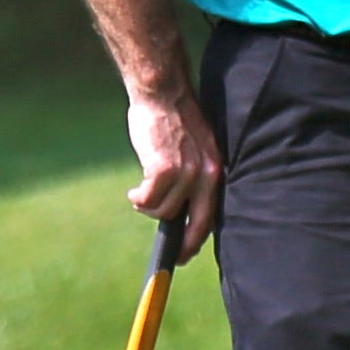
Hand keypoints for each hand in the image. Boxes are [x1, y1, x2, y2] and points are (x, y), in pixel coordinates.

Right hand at [125, 92, 220, 254]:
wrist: (163, 93)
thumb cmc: (175, 119)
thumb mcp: (197, 148)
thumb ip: (195, 172)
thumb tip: (183, 202)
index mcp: (216, 170)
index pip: (213, 213)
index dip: (201, 236)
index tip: (189, 252)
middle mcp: (206, 175)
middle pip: (197, 222)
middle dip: (184, 243)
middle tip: (172, 255)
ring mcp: (186, 173)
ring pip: (164, 211)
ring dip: (148, 208)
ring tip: (140, 196)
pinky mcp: (163, 169)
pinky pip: (147, 200)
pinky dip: (138, 200)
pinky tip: (133, 192)